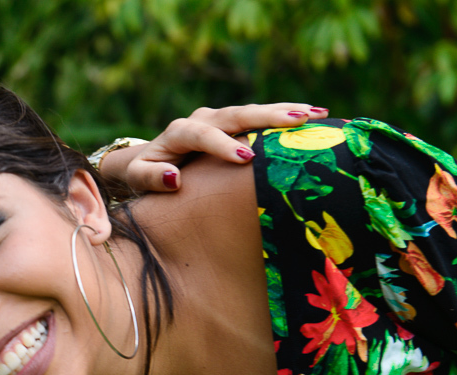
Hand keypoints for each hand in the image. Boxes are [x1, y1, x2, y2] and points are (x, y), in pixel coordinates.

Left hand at [105, 103, 329, 192]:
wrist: (148, 159)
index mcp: (179, 132)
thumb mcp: (138, 179)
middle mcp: (203, 119)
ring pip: (254, 112)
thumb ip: (151, 179)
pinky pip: (261, 119)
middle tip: (300, 121)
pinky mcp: (233, 125)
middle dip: (268, 117)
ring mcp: (220, 119)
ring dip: (285, 112)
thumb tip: (174, 179)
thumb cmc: (144, 174)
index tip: (246, 158)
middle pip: (236, 114)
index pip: (202, 135)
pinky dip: (286, 117)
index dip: (223, 145)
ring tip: (318, 114)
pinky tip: (315, 118)